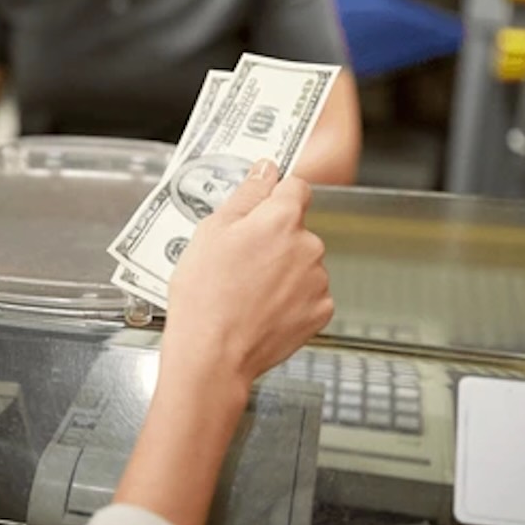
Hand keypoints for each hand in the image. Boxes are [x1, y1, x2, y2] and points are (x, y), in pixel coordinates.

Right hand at [163, 160, 333, 393]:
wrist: (213, 354)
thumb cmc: (205, 295)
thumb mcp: (211, 232)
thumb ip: (246, 194)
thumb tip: (265, 169)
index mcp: (282, 219)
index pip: (295, 186)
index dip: (274, 194)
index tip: (261, 203)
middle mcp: (309, 245)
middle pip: (296, 228)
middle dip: (272, 238)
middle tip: (237, 259)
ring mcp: (317, 281)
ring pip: (301, 262)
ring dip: (281, 270)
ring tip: (245, 290)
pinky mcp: (320, 312)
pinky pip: (307, 294)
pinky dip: (289, 299)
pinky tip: (261, 308)